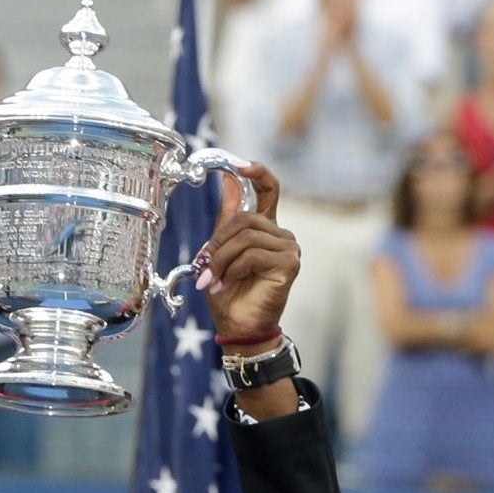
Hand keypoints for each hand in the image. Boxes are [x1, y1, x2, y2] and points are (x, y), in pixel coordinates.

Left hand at [192, 164, 295, 340]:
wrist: (238, 327)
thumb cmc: (230, 294)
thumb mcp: (221, 251)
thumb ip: (227, 219)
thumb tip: (228, 181)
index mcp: (266, 230)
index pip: (270, 190)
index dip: (257, 173)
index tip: (240, 166)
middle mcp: (281, 236)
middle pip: (245, 219)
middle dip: (219, 243)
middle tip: (204, 266)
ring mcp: (289, 249)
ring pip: (247, 237)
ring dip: (222, 259)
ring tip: (212, 280)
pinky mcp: (290, 264)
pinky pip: (253, 255)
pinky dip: (234, 269)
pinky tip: (226, 284)